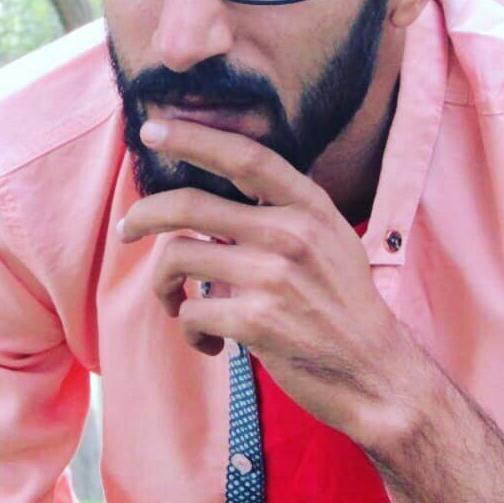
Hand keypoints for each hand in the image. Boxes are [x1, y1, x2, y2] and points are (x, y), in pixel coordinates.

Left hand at [118, 118, 408, 440]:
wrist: (375, 372)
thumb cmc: (344, 302)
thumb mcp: (330, 237)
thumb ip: (284, 210)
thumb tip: (217, 194)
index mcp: (309, 206)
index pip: (245, 157)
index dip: (194, 138)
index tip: (153, 130)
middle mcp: (290, 233)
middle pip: (191, 205)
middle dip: (145, 213)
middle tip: (128, 227)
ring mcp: (273, 277)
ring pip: (179, 258)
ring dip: (163, 284)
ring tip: (175, 300)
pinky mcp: (256, 322)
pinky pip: (190, 312)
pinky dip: (188, 329)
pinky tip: (208, 342)